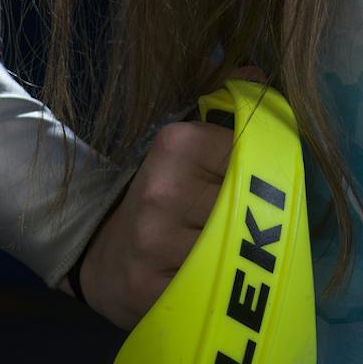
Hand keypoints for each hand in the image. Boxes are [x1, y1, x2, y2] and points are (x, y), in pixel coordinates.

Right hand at [77, 65, 270, 329]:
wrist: (102, 254)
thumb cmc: (160, 193)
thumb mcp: (185, 144)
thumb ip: (223, 105)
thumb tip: (255, 71)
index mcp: (175, 143)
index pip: (250, 154)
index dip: (260, 174)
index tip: (250, 185)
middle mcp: (162, 191)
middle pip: (247, 204)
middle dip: (253, 218)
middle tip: (241, 225)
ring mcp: (154, 244)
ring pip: (234, 249)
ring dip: (238, 256)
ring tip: (225, 252)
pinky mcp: (151, 292)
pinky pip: (213, 289)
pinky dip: (218, 287)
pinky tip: (206, 280)